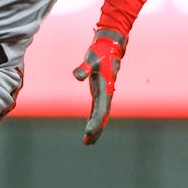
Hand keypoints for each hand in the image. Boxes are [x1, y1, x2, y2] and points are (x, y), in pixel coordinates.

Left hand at [72, 29, 125, 145]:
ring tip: (88, 141)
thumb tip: (77, 75)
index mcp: (106, 88)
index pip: (101, 109)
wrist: (110, 45)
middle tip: (88, 142)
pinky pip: (99, 109)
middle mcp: (107, 93)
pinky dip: (94, 119)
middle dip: (96, 130)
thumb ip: (84, 68)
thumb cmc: (100, 51)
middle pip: (103, 116)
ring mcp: (105, 93)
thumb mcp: (91, 58)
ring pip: (102, 115)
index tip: (88, 131)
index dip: (95, 121)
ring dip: (96, 128)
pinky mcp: (101, 91)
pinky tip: (89, 128)